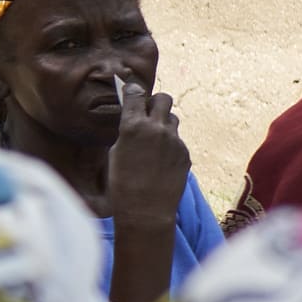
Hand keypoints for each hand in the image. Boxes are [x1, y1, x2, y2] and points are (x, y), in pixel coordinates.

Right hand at [100, 73, 188, 224]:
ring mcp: (175, 141)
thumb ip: (128, 132)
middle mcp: (157, 129)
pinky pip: (177, 141)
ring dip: (164, 123)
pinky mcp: (185, 153)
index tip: (132, 91)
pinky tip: (160, 161)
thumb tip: (135, 122)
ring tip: (153, 139)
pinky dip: (169, 145)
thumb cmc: (122, 183)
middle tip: (148, 112)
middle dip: (155, 102)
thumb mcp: (115, 152)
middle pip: (163, 99)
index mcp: (133, 126)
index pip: (136, 94)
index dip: (133, 91)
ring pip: (172, 119)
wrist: (146, 210)